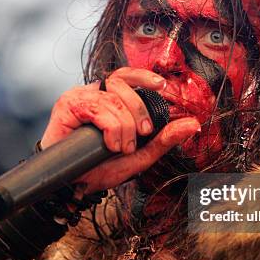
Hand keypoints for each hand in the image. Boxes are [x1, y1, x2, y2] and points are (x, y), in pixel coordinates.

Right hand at [41, 67, 200, 192]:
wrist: (71, 184)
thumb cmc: (98, 167)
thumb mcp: (139, 155)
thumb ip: (163, 139)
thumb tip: (192, 125)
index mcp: (107, 98)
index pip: (126, 75)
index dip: (143, 76)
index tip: (161, 85)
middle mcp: (92, 93)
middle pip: (122, 84)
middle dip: (138, 109)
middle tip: (142, 133)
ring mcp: (78, 97)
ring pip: (112, 100)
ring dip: (124, 127)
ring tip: (121, 147)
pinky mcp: (66, 106)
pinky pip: (97, 108)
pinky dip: (110, 128)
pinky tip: (109, 144)